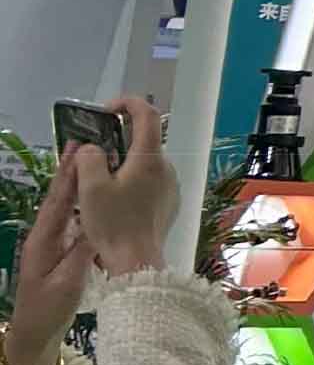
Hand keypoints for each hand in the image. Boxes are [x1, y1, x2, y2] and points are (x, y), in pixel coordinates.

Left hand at [4, 153, 87, 364]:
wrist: (33, 335)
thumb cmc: (49, 309)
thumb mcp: (68, 283)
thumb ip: (83, 253)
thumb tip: (100, 226)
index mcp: (44, 240)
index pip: (58, 200)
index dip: (68, 174)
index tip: (79, 149)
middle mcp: (45, 237)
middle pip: (58, 198)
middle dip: (69, 171)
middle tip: (83, 144)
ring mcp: (51, 245)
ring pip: (65, 208)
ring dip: (76, 185)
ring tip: (91, 164)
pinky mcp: (58, 254)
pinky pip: (71, 221)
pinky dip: (81, 204)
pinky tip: (92, 199)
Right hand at [67, 98, 172, 277]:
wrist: (137, 261)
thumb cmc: (114, 223)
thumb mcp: (91, 188)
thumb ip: (90, 158)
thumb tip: (94, 148)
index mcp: (150, 159)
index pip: (147, 114)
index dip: (128, 103)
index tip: (107, 110)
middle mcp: (166, 167)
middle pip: (145, 140)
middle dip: (118, 139)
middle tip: (93, 154)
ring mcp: (172, 185)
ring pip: (146, 163)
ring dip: (125, 163)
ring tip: (100, 181)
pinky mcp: (170, 201)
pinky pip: (151, 180)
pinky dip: (133, 180)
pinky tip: (117, 199)